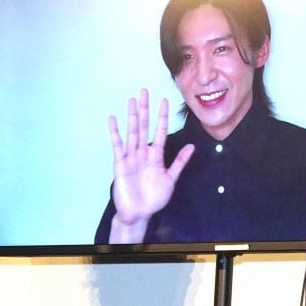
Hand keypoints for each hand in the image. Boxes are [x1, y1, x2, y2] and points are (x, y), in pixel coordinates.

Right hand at [109, 88, 194, 226]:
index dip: (162, 117)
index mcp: (156, 156)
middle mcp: (143, 153)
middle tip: (144, 91)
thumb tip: (192, 146)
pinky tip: (113, 120)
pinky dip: (115, 133)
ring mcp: (131, 157)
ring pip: (132, 132)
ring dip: (133, 116)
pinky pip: (117, 146)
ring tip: (132, 100)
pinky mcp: (120, 164)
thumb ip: (179, 162)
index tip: (164, 101)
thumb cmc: (153, 198)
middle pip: (144, 126)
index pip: (159, 132)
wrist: (138, 214)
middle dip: (145, 109)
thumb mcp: (171, 179)